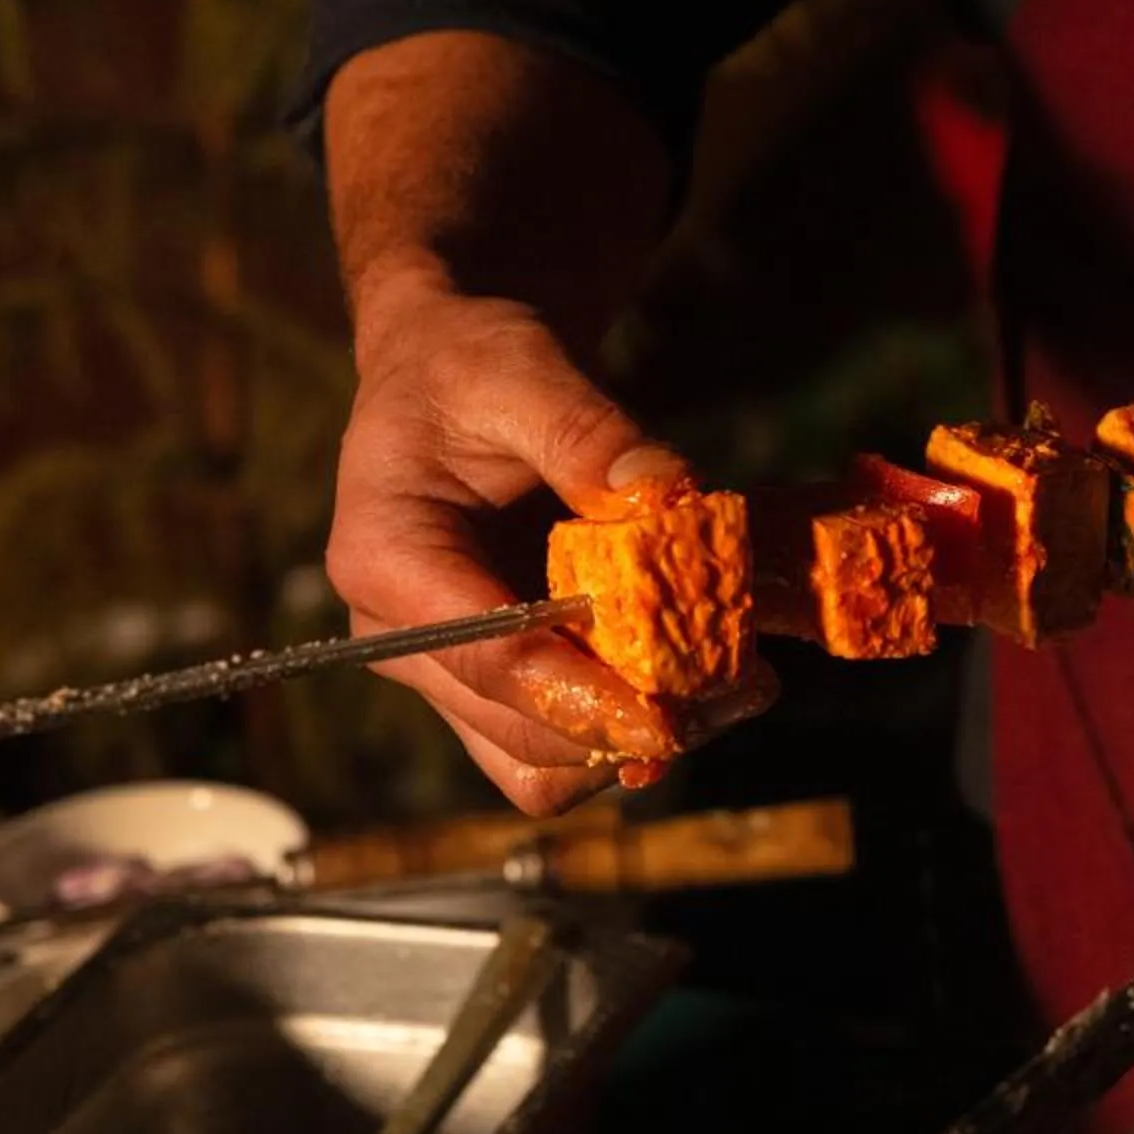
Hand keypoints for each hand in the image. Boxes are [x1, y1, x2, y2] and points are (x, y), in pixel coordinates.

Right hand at [325, 269, 770, 813]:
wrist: (451, 381)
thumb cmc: (470, 365)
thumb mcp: (523, 367)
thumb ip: (586, 431)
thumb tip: (663, 493)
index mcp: (386, 557)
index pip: (487, 656)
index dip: (582, 697)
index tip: (670, 717)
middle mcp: (403, 636)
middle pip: (518, 732)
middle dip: (630, 724)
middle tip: (746, 682)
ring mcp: (447, 671)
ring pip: (538, 768)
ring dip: (637, 744)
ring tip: (734, 686)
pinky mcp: (495, 685)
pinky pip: (561, 748)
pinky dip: (631, 732)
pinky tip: (703, 686)